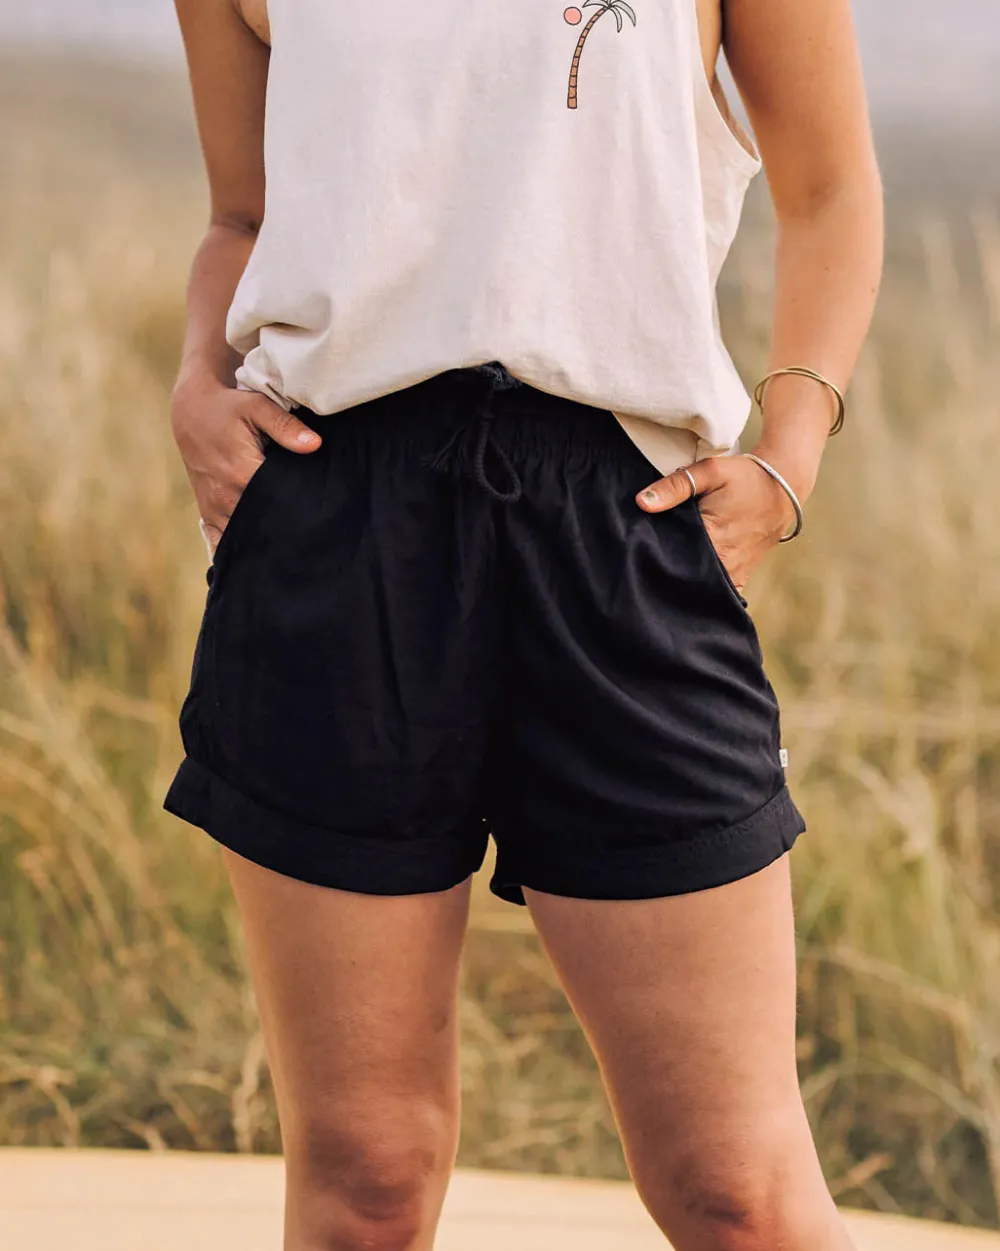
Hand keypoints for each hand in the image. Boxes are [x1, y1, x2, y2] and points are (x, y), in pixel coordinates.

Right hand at [171, 376, 321, 553]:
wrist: (190, 414)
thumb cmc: (228, 408)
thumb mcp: (256, 407)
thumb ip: (285, 426)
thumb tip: (314, 444)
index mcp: (242, 474)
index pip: (280, 505)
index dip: (301, 512)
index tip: (319, 519)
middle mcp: (227, 497)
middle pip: (264, 527)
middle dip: (286, 533)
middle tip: (311, 538)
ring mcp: (215, 509)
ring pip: (244, 539)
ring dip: (264, 545)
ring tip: (290, 551)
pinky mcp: (208, 514)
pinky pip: (221, 544)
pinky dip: (239, 552)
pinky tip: (258, 559)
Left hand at [635, 452, 802, 594]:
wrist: (783, 487)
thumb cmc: (745, 477)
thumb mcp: (710, 471)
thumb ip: (675, 486)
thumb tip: (642, 501)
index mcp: (713, 539)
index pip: (672, 560)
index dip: (652, 558)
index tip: (637, 556)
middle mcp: (725, 562)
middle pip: (684, 579)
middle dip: (665, 574)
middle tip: (645, 566)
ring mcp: (735, 573)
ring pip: (701, 589)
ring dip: (683, 584)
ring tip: (663, 577)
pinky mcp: (742, 576)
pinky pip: (721, 594)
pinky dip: (705, 593)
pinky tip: (689, 588)